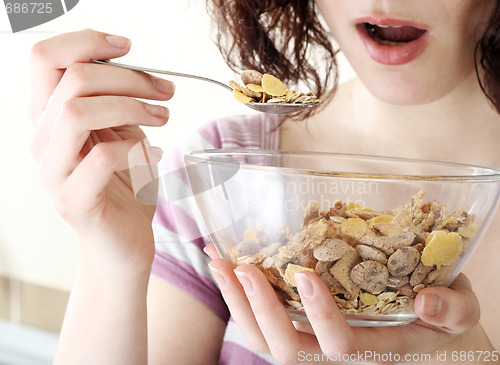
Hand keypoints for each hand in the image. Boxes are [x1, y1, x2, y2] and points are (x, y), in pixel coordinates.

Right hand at [30, 29, 174, 271]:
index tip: (128, 47)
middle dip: (129, 77)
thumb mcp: (122, 130)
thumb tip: (128, 61)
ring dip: (131, 107)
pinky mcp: (73, 201)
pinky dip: (136, 148)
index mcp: (49, 118)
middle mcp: (42, 141)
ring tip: (162, 117)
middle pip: (71, 80)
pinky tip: (153, 155)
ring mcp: (53, 172)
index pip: (44, 59)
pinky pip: (101, 157)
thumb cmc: (125, 183)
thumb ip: (115, 99)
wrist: (125, 241)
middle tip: (164, 91)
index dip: (85, 41)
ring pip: (77, 112)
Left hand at [205, 243, 484, 363]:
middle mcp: (336, 354)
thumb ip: (454, 309)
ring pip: (265, 342)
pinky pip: (262, 326)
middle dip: (260, 310)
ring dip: (238, 303)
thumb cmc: (442, 323)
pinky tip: (226, 268)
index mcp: (375, 352)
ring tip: (218, 262)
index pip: (340, 347)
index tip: (305, 277)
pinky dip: (240, 299)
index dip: (321, 318)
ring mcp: (313, 344)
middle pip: (288, 351)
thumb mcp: (462, 313)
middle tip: (240, 266)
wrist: (425, 335)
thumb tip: (429, 302)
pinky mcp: (300, 331)